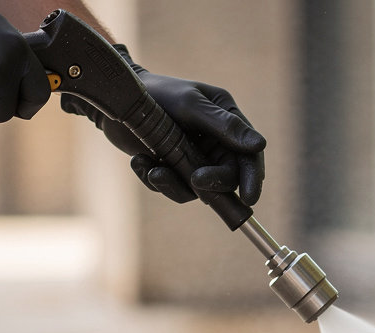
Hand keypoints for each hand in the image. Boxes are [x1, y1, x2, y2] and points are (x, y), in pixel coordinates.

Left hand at [61, 47, 265, 206]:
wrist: (115, 99)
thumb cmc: (155, 93)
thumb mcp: (190, 105)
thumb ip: (224, 125)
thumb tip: (259, 145)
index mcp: (228, 122)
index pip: (249, 157)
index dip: (251, 179)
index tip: (249, 197)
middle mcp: (216, 143)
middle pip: (226, 179)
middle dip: (209, 183)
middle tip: (193, 179)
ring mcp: (195, 159)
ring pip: (198, 191)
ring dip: (174, 185)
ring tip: (152, 170)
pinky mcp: (174, 169)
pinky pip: (174, 189)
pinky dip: (155, 180)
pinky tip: (140, 162)